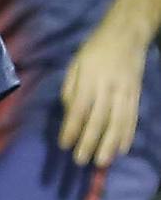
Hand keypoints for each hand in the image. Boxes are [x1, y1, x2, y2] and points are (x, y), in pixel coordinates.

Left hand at [60, 14, 148, 166]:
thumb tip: (69, 113)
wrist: (126, 37)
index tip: (64, 144)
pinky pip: (132, 119)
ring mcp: (125, 93)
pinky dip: (127, 136)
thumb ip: (70, 88)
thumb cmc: (93, 51)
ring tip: (101, 162)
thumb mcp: (75, 64)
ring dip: (109, 145)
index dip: (71, 128)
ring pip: (117, 123)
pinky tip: (121, 149)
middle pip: (98, 120)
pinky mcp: (136, 96)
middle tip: (80, 160)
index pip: (78, 109)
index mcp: (88, 79)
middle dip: (88, 142)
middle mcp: (108, 88)